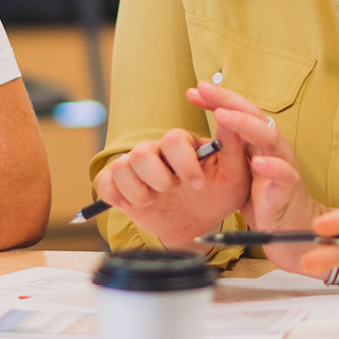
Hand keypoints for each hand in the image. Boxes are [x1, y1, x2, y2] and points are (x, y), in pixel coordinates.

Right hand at [94, 123, 249, 250]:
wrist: (200, 222)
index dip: (184, 163)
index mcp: (181, 144)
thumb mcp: (234, 174)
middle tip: (172, 190)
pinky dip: (116, 195)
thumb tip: (229, 115)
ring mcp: (135, 169)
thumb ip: (232, 144)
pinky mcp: (120, 188)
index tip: (199, 183)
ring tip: (155, 200)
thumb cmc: (217, 195)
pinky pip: (104, 184)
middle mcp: (155, 152)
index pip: (173, 139)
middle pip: (141, 153)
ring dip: (139, 191)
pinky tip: (133, 204)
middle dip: (158, 178)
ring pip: (120, 168)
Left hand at [191, 82, 321, 269]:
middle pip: (254, 115)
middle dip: (227, 100)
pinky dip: (273, 167)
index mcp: (259, 141)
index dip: (218, 100)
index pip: (240, 112)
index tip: (194, 91)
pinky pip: (285, 175)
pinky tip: (257, 162)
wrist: (290, 226)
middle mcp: (272, 147)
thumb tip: (204, 127)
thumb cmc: (264, 194)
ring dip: (245, 124)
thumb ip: (228, 146)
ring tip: (221, 115)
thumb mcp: (240, 167)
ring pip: (270, 137)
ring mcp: (283, 166)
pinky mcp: (288, 190)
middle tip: (203, 89)